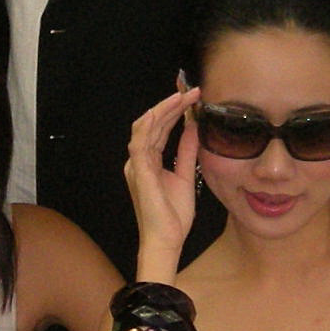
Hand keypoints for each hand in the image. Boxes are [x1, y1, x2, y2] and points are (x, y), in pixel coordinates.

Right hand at [125, 85, 200, 273]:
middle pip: (152, 123)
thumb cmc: (173, 215)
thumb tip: (193, 128)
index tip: (192, 97)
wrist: (166, 240)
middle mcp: (139, 160)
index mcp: (148, 161)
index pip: (159, 128)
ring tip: (183, 96)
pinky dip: (154, 122)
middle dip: (171, 104)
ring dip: (164, 108)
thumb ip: (186, 151)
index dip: (173, 110)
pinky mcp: (139, 171)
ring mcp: (136, 164)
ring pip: (145, 125)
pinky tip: (169, 111)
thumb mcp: (186, 175)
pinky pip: (142, 140)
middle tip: (191, 90)